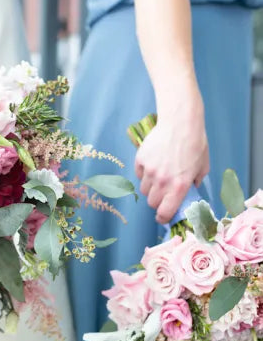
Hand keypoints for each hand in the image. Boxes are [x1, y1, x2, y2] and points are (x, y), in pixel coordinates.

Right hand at [134, 93, 208, 223]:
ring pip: (144, 189)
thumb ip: (194, 183)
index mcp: (179, 186)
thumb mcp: (202, 167)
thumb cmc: (195, 144)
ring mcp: (149, 171)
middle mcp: (162, 181)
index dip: (163, 218)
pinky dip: (144, 173)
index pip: (165, 212)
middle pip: (152, 202)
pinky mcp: (140, 160)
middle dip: (157, 201)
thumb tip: (188, 191)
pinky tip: (153, 164)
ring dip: (151, 187)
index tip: (162, 218)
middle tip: (163, 194)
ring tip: (159, 176)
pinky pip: (139, 174)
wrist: (181, 123)